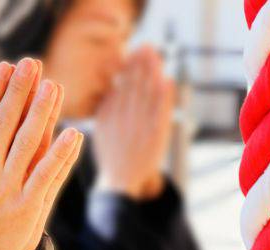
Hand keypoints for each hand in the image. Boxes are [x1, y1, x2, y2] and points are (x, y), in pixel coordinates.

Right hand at [0, 58, 82, 249]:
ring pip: (28, 143)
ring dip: (43, 112)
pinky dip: (61, 155)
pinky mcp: (28, 209)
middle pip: (6, 123)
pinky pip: (47, 176)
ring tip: (54, 86)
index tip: (5, 67)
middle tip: (32, 63)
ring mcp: (8, 190)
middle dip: (20, 90)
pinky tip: (73, 133)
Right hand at [93, 45, 173, 199]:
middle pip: (134, 88)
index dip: (128, 68)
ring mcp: (139, 129)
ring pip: (147, 97)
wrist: (120, 183)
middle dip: (141, 66)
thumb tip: (112, 83)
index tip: (134, 51)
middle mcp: (123, 121)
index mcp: (108, 117)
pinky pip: (160, 114)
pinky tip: (167, 81)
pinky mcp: (154, 138)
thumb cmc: (113, 153)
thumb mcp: (102, 129)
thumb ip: (106, 106)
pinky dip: (164, 97)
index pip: (120, 87)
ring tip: (157, 57)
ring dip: (152, 75)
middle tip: (147, 47)